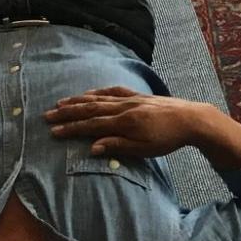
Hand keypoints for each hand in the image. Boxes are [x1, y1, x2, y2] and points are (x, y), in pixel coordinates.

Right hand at [44, 87, 210, 158]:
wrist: (192, 118)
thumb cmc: (168, 138)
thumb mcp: (143, 148)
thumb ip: (117, 146)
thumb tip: (92, 148)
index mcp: (123, 122)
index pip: (91, 126)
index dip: (71, 128)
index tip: (53, 131)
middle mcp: (124, 107)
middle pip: (90, 109)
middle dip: (68, 113)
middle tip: (48, 115)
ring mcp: (131, 99)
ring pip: (99, 98)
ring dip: (79, 101)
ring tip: (62, 102)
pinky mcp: (139, 96)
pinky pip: (114, 91)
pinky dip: (100, 91)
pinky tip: (91, 92)